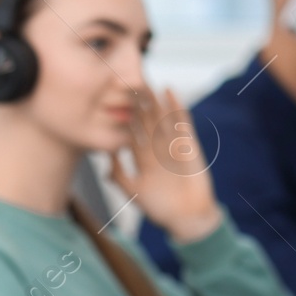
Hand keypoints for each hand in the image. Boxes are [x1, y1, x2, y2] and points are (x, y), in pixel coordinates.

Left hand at [106, 85, 221, 243]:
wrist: (188, 216)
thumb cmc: (159, 208)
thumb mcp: (133, 191)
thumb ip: (119, 173)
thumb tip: (106, 153)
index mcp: (142, 157)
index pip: (129, 132)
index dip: (120, 116)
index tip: (107, 98)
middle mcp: (156, 147)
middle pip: (144, 119)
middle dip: (135, 101)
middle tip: (124, 79)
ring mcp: (172, 144)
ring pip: (161, 116)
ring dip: (153, 99)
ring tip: (143, 79)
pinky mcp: (188, 143)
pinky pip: (181, 121)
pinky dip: (176, 106)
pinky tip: (169, 90)